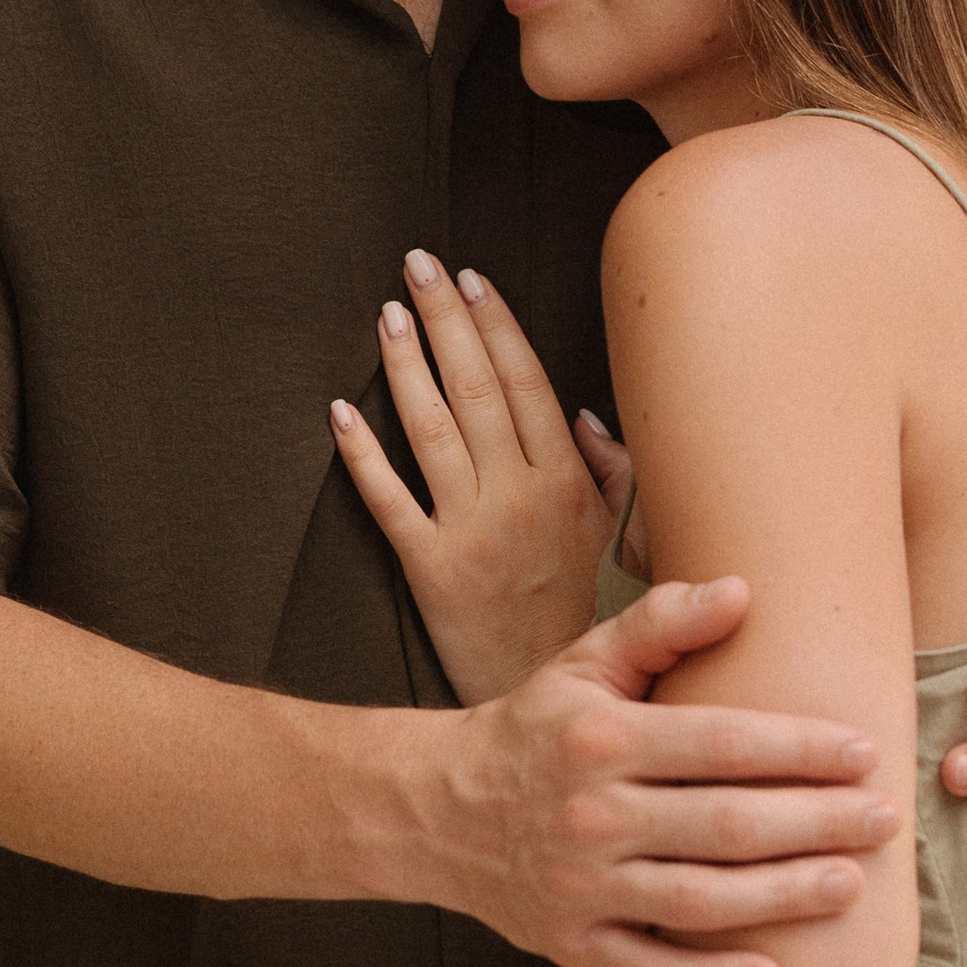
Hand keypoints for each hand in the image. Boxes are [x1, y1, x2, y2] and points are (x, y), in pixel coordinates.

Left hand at [331, 249, 629, 701]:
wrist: (559, 704)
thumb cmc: (592, 615)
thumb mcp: (625, 538)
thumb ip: (612, 471)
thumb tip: (582, 412)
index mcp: (569, 483)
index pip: (526, 383)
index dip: (495, 324)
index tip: (471, 279)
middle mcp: (520, 497)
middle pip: (475, 387)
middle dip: (444, 318)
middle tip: (417, 262)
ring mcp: (471, 531)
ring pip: (430, 428)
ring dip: (405, 363)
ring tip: (388, 312)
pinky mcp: (429, 569)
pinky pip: (388, 500)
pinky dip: (362, 453)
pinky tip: (341, 410)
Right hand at [434, 575, 893, 966]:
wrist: (434, 810)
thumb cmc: (535, 729)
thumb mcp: (582, 664)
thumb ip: (660, 626)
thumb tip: (741, 590)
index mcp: (603, 737)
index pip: (720, 744)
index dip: (799, 749)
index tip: (864, 751)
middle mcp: (593, 813)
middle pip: (724, 823)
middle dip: (815, 822)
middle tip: (886, 818)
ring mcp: (583, 885)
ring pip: (700, 899)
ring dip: (783, 896)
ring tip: (852, 884)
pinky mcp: (573, 942)